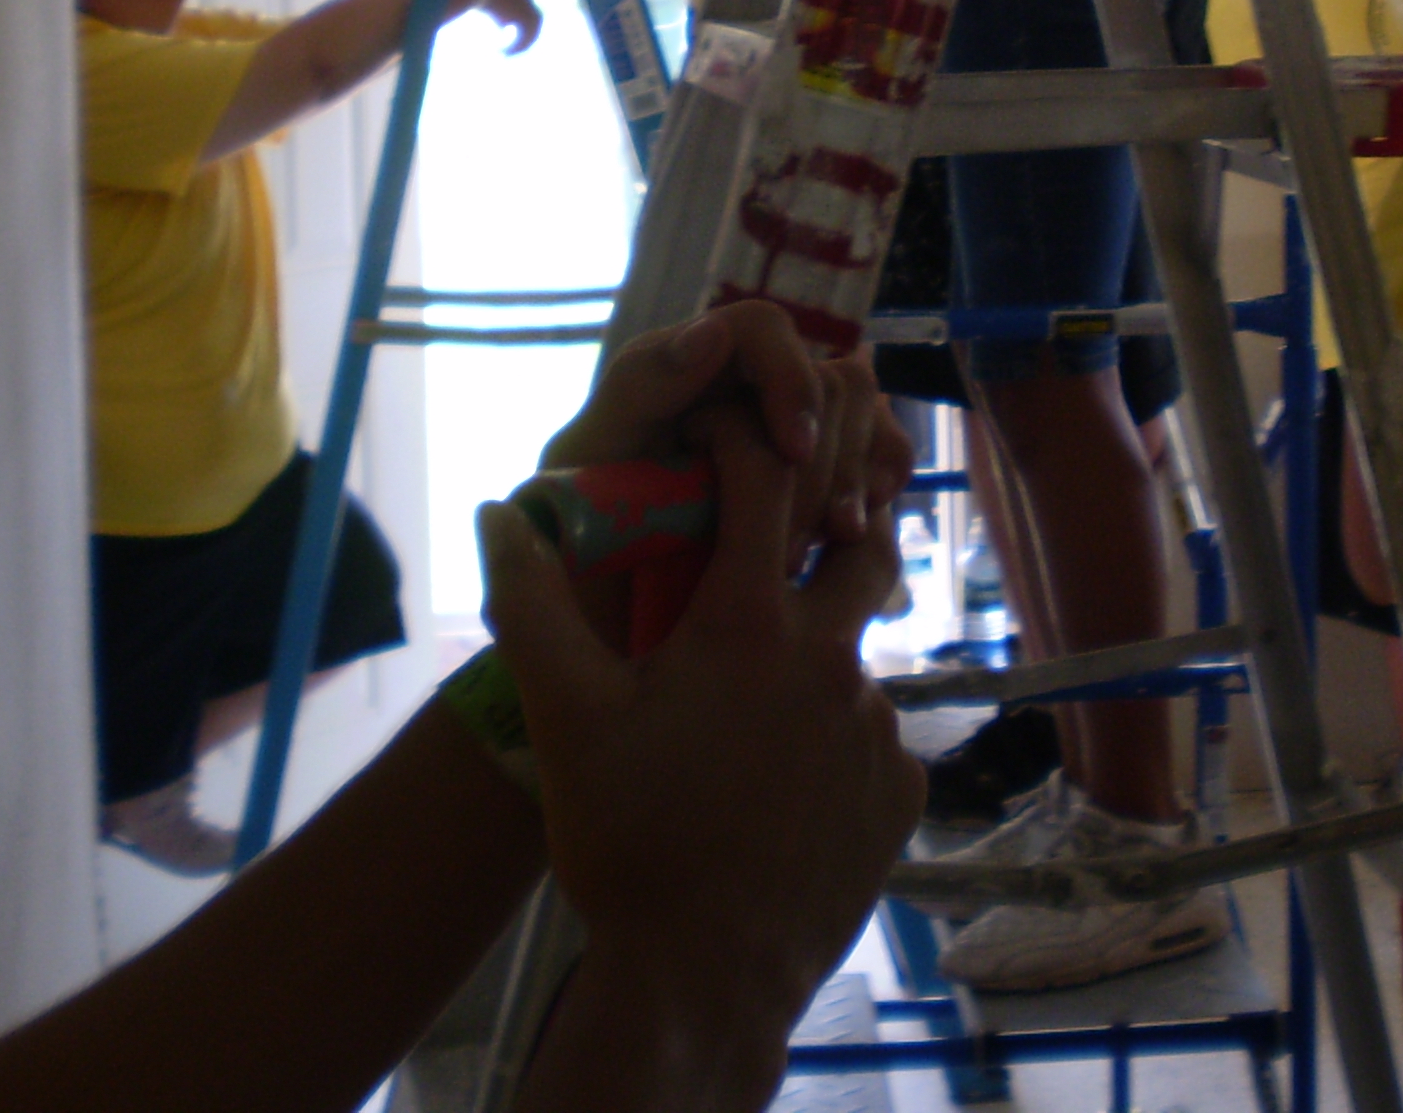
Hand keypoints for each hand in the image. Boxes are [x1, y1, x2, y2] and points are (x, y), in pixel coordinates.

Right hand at [481, 411, 924, 1104]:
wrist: (704, 974)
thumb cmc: (627, 838)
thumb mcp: (564, 716)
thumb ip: (532, 603)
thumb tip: (499, 512)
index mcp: (747, 624)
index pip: (762, 479)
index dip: (739, 437)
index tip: (718, 428)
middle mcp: (831, 657)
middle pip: (859, 544)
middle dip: (829, 520)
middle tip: (786, 533)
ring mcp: (876, 724)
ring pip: (856, 654)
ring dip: (814, 655)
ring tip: (753, 702)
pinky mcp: (903, 786)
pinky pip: (871, 736)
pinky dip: (830, 738)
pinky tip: (780, 779)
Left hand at [543, 301, 911, 567]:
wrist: (599, 609)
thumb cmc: (577, 529)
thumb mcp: (588, 459)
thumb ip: (641, 388)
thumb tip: (712, 333)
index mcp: (686, 362)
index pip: (763, 329)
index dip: (790, 380)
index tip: (793, 453)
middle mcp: (744, 381)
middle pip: (829, 377)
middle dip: (824, 459)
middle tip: (791, 544)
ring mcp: (789, 422)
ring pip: (867, 416)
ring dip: (853, 481)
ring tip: (819, 548)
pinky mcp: (824, 468)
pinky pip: (885, 454)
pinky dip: (879, 487)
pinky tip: (848, 536)